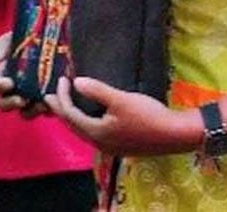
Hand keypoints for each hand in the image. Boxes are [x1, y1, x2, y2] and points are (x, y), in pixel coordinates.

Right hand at [0, 31, 49, 118]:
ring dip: (31, 110)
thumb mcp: (17, 35)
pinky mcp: (49, 102)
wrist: (59, 36)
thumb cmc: (34, 35)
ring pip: (25, 113)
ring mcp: (32, 97)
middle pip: (4, 104)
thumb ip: (4, 44)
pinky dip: (50, 109)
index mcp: (4, 74)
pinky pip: (47, 112)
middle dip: (10, 103)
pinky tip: (56, 101)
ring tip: (42, 103)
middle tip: (22, 99)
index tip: (9, 82)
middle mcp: (15, 88)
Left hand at [45, 76, 199, 156]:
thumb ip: (97, 91)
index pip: (70, 115)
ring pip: (83, 131)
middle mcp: (100, 144)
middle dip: (61, 110)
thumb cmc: (148, 116)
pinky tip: (90, 116)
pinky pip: (93, 133)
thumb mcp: (121, 99)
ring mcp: (110, 147)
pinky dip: (85, 122)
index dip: (63, 97)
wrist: (175, 135)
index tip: (62, 79)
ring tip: (66, 105)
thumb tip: (76, 82)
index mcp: (96, 133)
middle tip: (51, 96)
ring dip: (73, 117)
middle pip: (73, 126)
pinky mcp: (120, 146)